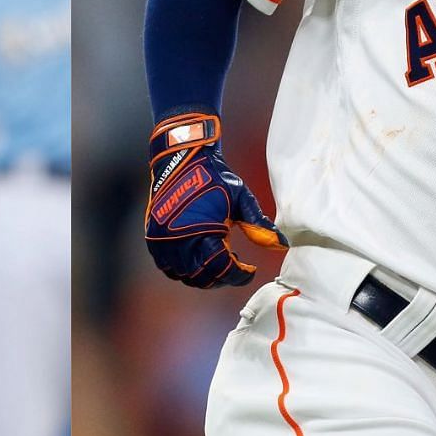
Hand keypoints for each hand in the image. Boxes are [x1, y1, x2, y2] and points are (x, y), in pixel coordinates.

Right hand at [146, 113, 287, 288]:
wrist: (181, 157)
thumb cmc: (213, 176)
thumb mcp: (241, 198)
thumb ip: (259, 225)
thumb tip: (281, 243)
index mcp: (203, 232)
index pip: (223, 268)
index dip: (239, 274)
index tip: (250, 269)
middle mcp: (179, 241)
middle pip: (203, 277)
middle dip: (222, 276)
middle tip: (234, 265)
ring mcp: (163, 240)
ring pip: (184, 275)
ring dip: (202, 275)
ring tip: (216, 261)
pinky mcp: (154, 237)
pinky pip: (167, 266)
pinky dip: (182, 269)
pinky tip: (196, 259)